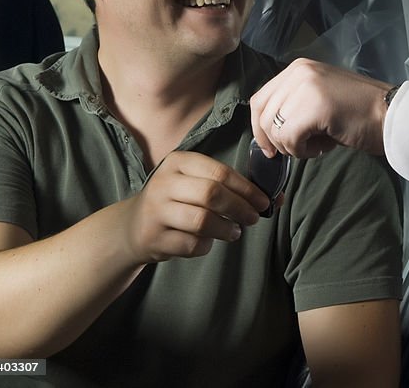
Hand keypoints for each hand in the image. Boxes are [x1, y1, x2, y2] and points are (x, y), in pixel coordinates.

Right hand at [118, 151, 271, 263]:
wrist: (132, 227)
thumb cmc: (176, 202)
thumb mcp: (196, 184)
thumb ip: (231, 188)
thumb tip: (277, 199)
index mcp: (178, 162)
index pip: (220, 172)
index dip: (247, 189)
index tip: (264, 201)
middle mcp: (163, 183)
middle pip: (212, 194)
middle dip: (240, 208)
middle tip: (253, 218)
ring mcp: (155, 211)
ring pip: (202, 220)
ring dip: (226, 229)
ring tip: (234, 232)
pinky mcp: (153, 237)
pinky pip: (191, 244)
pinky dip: (206, 245)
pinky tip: (207, 242)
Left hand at [250, 58, 391, 158]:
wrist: (393, 115)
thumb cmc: (361, 113)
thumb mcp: (321, 98)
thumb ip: (295, 105)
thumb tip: (269, 132)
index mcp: (299, 68)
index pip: (260, 99)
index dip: (260, 128)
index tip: (271, 147)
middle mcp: (299, 72)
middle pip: (263, 115)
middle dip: (275, 141)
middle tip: (299, 149)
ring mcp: (306, 87)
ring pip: (274, 129)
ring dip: (292, 146)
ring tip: (317, 144)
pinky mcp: (314, 107)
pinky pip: (289, 138)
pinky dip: (303, 151)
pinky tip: (323, 147)